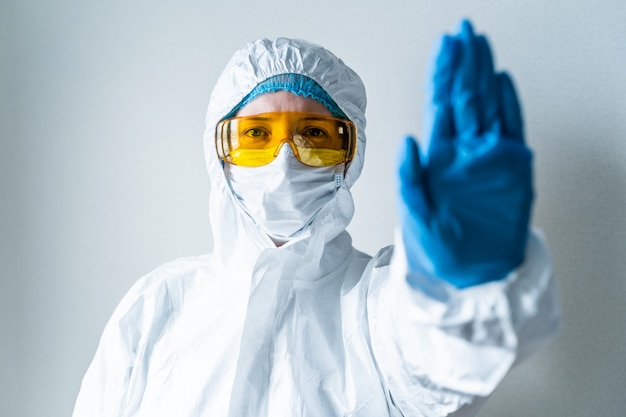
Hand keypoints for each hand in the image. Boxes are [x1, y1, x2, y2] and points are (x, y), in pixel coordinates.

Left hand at [398, 20, 533, 287]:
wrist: (471, 275)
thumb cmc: (439, 249)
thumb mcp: (415, 215)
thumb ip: (410, 178)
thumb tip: (407, 138)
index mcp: (437, 158)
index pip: (439, 105)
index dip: (442, 74)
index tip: (444, 46)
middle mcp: (462, 152)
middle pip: (463, 97)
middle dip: (463, 64)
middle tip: (464, 31)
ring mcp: (488, 158)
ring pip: (488, 106)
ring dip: (484, 75)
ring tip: (482, 46)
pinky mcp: (512, 171)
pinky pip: (512, 130)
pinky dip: (509, 105)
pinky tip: (502, 83)